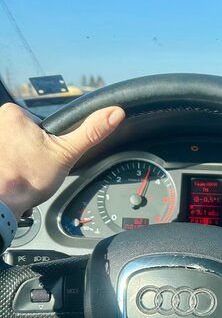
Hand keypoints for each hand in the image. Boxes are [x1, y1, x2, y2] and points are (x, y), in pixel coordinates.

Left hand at [0, 103, 124, 220]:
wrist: (4, 204)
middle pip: (31, 137)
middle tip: (37, 168)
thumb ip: (91, 132)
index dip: (51, 143)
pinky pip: (10, 159)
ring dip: (26, 163)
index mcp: (14, 113)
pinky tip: (18, 178)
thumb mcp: (67, 152)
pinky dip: (15, 170)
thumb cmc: (28, 179)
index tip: (46, 156)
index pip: (43, 124)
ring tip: (28, 174)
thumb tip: (114, 113)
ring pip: (20, 149)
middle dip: (37, 154)